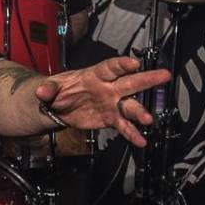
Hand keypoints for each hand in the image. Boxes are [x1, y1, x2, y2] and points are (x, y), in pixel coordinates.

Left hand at [35, 56, 169, 146]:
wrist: (57, 107)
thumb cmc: (58, 90)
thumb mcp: (50, 87)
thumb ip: (47, 89)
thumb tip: (41, 92)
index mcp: (95, 75)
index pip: (111, 67)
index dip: (123, 64)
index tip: (135, 63)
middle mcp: (108, 88)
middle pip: (130, 82)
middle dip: (147, 79)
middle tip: (163, 76)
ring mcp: (111, 104)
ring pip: (129, 106)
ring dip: (139, 112)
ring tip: (148, 119)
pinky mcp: (110, 119)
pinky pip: (123, 126)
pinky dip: (132, 134)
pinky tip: (141, 141)